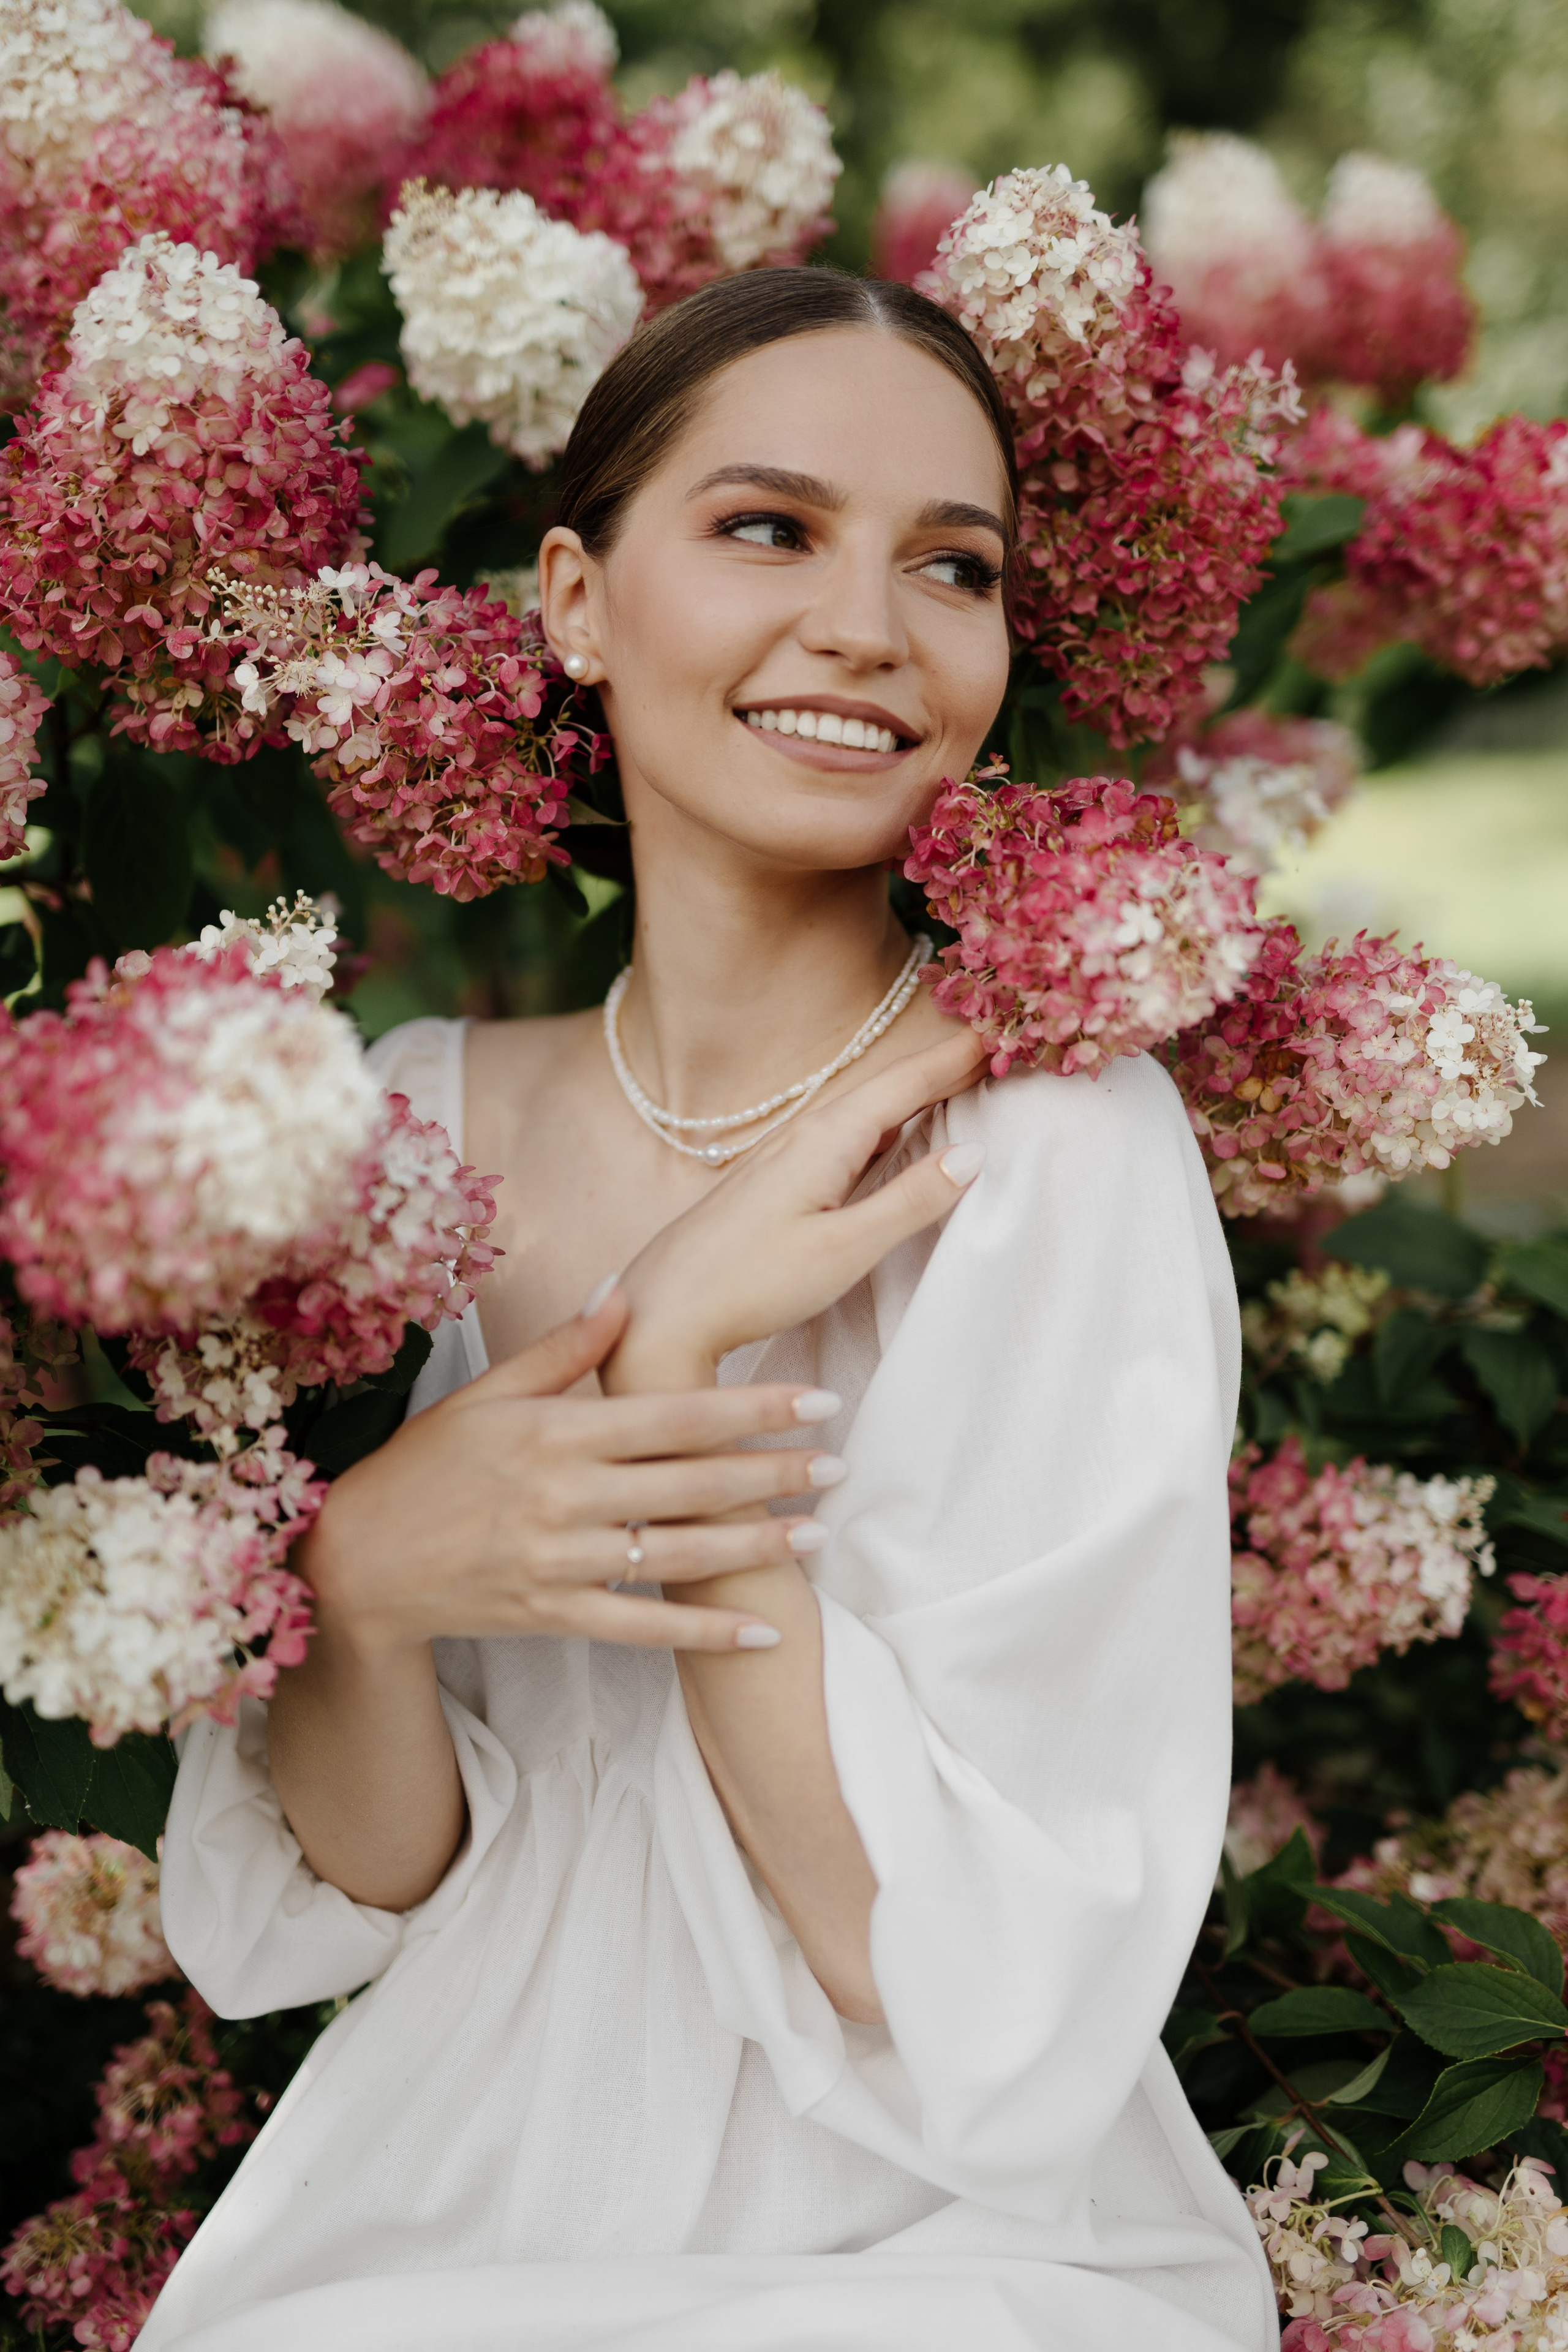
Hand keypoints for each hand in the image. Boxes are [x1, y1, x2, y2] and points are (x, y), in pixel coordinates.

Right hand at [296, 1287, 848, 1658]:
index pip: (675, 1413)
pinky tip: (762, 1630)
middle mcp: (564, 1496)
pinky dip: (704, 1631)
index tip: (815, 1400)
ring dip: (757, 1544)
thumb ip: (560, 1350)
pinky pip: (644, 1628)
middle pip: (692, 1482)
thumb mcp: (484, 1394)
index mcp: (554, 1431)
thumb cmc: (423, 1466)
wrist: (357, 1561)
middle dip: (775, 1472)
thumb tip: (622, 1292)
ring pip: (679, 1553)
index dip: (752, 1407)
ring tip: (819, 1532)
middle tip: (841, 1462)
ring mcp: (560, 1562)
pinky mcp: (553, 1615)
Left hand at [607, 1028, 986, 1390]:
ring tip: (954, 1081)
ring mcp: (780, 1161)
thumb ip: (909, 1202)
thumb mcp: (844, 1250)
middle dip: (938, 1069)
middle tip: (993, 1044)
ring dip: (909, 1096)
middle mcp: (800, 1137)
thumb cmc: (749, 1284)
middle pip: (884, 1091)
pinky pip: (840, 1140)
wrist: (661, 1316)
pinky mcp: (770, 1187)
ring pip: (860, 1115)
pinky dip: (880, 1128)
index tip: (1001, 1027)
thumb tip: (972, 1155)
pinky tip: (887, 1138)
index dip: (954, 1058)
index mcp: (822, 1140)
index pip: (903, 1084)